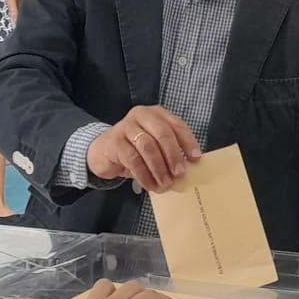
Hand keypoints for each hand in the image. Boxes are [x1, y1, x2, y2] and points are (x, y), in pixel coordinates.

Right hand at [86, 106, 202, 191]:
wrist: (103, 152)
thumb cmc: (134, 149)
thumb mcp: (154, 145)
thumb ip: (169, 150)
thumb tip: (188, 166)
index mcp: (156, 114)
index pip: (177, 125)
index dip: (188, 142)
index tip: (195, 159)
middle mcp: (142, 115)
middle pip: (163, 133)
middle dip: (174, 155)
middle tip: (180, 174)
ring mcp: (126, 127)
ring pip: (148, 147)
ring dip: (159, 168)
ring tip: (166, 183)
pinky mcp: (115, 142)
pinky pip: (133, 160)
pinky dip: (144, 175)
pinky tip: (151, 184)